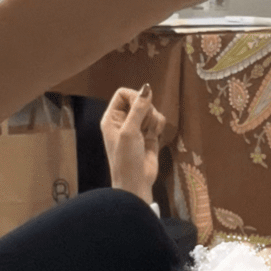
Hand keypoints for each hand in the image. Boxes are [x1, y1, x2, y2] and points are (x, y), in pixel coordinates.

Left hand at [101, 84, 165, 202]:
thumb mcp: (130, 131)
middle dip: (147, 109)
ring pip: (150, 109)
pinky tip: (156, 135)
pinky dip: (159, 124)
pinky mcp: (149, 135)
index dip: (135, 97)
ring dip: (154, 117)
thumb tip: (147, 87)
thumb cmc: (126, 159)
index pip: (123, 93)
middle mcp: (123, 121)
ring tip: (150, 132)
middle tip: (145, 124)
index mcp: (112, 118)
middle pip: (139, 100)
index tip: (141, 107)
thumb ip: (139, 108)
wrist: (136, 183)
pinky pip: (157, 120)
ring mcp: (136, 127)